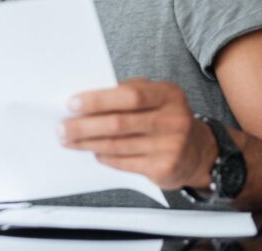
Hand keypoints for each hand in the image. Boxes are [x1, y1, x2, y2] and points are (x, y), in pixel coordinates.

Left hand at [58, 78, 216, 189]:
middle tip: (62, 127)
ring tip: (69, 140)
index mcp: (169, 94)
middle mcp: (174, 119)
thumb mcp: (156, 98)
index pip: (130, 95)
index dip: (98, 100)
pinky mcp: (165, 168)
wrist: (200, 152)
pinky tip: (93, 152)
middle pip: (120, 123)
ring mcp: (172, 146)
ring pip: (118, 145)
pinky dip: (105, 157)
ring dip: (88, 143)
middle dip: (84, 126)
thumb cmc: (166, 118)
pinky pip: (124, 162)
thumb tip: (85, 101)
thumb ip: (127, 94)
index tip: (72, 104)